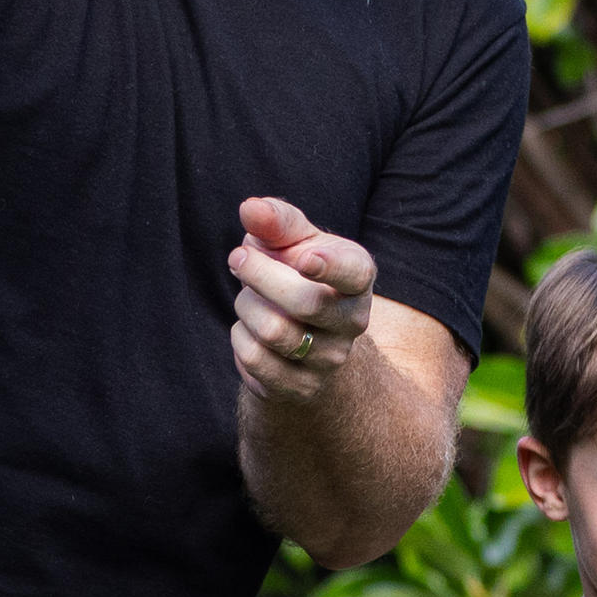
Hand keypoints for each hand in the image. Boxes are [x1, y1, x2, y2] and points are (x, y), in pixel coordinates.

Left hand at [228, 198, 377, 404]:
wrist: (305, 334)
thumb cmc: (298, 272)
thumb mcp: (294, 240)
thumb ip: (276, 221)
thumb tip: (250, 209)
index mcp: (358, 277)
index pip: (353, 274)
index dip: (331, 267)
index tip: (306, 258)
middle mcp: (354, 321)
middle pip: (304, 302)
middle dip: (259, 275)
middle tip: (238, 257)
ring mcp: (331, 359)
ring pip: (274, 332)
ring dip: (247, 306)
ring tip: (249, 298)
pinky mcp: (302, 387)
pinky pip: (255, 360)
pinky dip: (240, 338)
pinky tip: (249, 329)